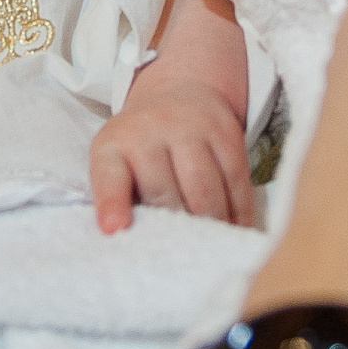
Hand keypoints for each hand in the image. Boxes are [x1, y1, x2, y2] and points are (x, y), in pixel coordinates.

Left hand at [90, 91, 250, 232]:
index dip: (111, 202)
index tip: (114, 229)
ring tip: (211, 248)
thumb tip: (132, 241)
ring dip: (209, 225)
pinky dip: (238, 212)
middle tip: (183, 256)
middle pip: (164, 192)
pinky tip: (236, 231)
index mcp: (115, 144)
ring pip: (204, 189)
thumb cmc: (142, 144)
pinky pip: (236, 181)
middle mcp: (150, 130)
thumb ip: (122, 197)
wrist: (179, 92)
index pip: (109, 174)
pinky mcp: (226, 133)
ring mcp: (191, 128)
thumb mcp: (119, 160)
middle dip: (175, 229)